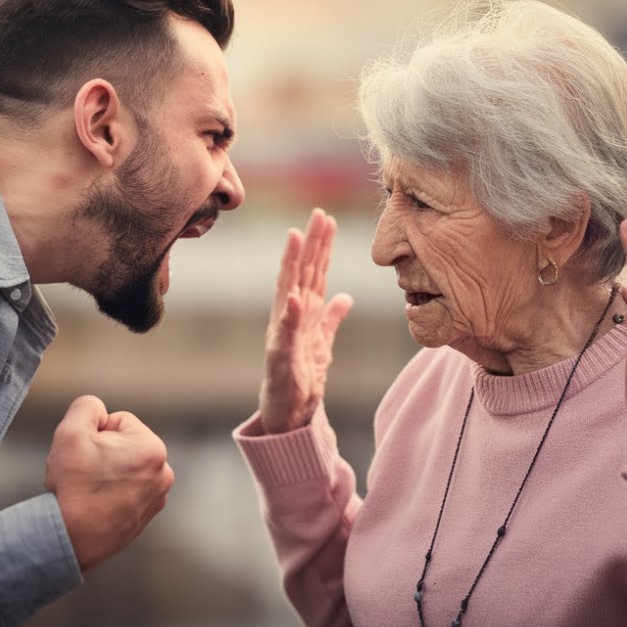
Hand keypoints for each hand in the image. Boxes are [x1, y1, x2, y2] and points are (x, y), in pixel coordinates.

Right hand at [44, 395, 173, 572]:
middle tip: (85, 473)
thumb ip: (87, 406)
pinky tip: (96, 503)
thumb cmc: (72, 487)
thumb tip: (98, 410)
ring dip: (107, 472)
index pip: (119, 421)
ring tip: (90, 490)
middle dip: (103, 453)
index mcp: (153, 449)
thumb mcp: (71, 431)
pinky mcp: (147, 515)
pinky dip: (112, 492)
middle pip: (124, 444)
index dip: (94, 433)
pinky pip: (127, 489)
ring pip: (125, 467)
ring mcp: (157, 497)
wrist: (69, 540)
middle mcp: (164, 473)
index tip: (84, 455)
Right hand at [259, 209, 353, 433]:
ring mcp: (282, 334)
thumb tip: (345, 296)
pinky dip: (290, 315)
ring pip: (289, 292)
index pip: (311, 273)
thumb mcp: (323, 343)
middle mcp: (288, 317)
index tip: (326, 219)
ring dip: (293, 265)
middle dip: (309, 244)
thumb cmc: (299, 375)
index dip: (319, 247)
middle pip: (301, 274)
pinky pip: (286, 333)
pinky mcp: (281, 356)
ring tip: (297, 238)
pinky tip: (295, 296)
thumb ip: (331, 318)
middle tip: (318, 215)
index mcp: (301, 313)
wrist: (287, 412)